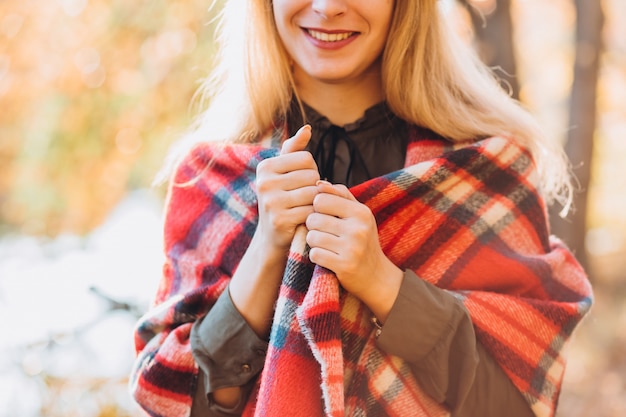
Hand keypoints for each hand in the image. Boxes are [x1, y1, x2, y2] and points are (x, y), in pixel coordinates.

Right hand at [254, 125, 319, 249]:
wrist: (271, 238)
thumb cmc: (282, 200)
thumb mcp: (284, 174)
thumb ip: (294, 150)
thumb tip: (307, 128)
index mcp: (265, 167)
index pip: (306, 158)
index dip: (312, 171)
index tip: (303, 183)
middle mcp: (264, 182)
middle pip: (311, 175)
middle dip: (315, 186)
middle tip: (306, 198)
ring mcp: (270, 202)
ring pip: (313, 192)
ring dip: (316, 201)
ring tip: (307, 207)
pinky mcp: (280, 220)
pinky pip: (311, 210)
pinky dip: (314, 215)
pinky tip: (307, 219)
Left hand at [305, 181, 402, 319]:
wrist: (377, 276)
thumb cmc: (362, 240)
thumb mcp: (358, 215)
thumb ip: (339, 196)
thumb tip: (318, 182)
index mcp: (361, 212)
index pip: (321, 199)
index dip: (317, 207)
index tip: (324, 216)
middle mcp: (358, 228)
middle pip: (313, 218)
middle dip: (313, 226)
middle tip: (324, 233)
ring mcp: (352, 248)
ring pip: (311, 236)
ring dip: (314, 242)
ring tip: (326, 245)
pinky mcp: (344, 266)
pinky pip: (315, 254)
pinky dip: (316, 256)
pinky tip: (327, 257)